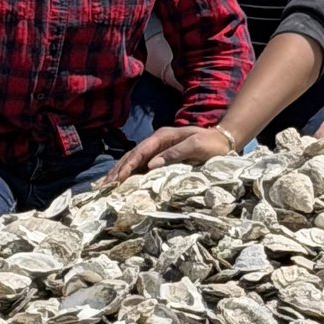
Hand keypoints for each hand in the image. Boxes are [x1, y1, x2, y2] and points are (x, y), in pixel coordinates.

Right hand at [104, 124, 232, 189]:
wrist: (223, 139)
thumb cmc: (211, 143)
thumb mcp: (196, 146)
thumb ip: (175, 154)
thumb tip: (152, 165)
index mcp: (162, 137)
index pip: (139, 152)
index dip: (127, 166)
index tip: (117, 179)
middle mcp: (156, 141)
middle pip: (131, 156)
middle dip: (115, 171)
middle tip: (101, 186)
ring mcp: (156, 149)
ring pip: (132, 160)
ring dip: (117, 173)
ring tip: (103, 186)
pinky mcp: (159, 157)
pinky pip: (139, 166)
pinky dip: (127, 174)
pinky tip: (118, 183)